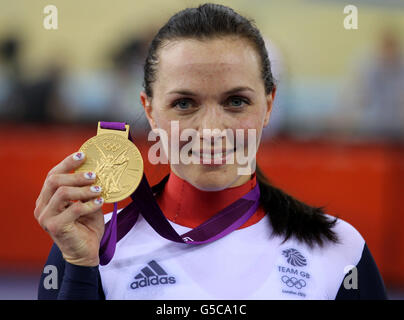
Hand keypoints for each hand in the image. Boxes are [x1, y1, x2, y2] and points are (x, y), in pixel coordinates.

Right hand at [34, 151, 104, 266]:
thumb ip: (85, 188)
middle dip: (76, 175)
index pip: (52, 175)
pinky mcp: (55, 227)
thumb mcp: (85, 202)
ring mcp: (46, 218)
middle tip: (94, 175)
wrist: (86, 251)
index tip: (83, 154)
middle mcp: (42, 207)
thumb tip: (95, 168)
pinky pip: (74, 209)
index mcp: (47, 199)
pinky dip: (89, 204)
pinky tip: (99, 202)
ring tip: (98, 190)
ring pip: (62, 192)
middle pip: (54, 181)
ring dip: (84, 189)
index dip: (67, 163)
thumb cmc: (86, 226)